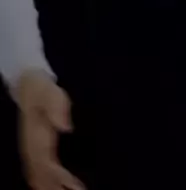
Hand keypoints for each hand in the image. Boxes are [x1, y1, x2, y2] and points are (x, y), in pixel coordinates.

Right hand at [14, 70, 84, 189]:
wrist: (28, 86)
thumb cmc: (43, 91)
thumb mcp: (52, 94)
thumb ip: (58, 109)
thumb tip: (66, 127)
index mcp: (35, 137)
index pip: (46, 164)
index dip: (60, 178)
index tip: (75, 186)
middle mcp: (30, 148)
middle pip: (41, 176)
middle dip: (57, 188)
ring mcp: (30, 151)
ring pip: (37, 177)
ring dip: (52, 187)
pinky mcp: (33, 150)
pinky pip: (35, 172)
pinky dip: (44, 183)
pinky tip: (57, 188)